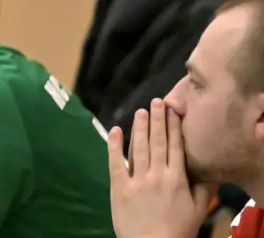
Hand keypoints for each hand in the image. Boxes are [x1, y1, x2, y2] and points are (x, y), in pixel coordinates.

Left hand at [108, 99, 216, 237]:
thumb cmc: (179, 228)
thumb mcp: (198, 208)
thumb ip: (204, 186)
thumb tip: (210, 168)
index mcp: (177, 178)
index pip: (175, 146)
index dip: (173, 126)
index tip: (173, 109)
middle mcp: (157, 174)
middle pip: (157, 142)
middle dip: (158, 120)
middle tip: (157, 101)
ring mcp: (136, 179)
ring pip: (138, 148)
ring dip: (139, 128)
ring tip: (141, 111)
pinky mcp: (119, 187)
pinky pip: (115, 162)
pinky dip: (114, 145)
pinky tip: (115, 130)